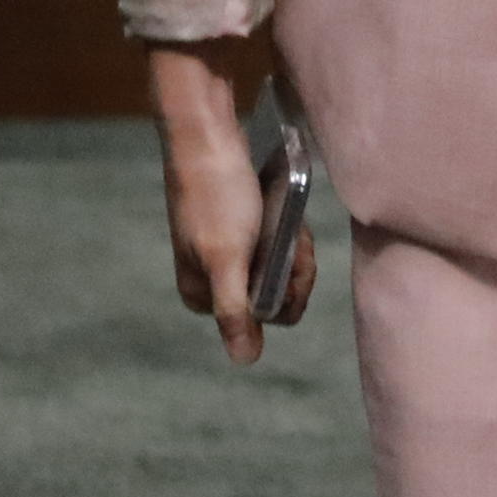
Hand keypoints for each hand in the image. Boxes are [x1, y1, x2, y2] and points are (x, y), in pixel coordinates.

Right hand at [150, 34, 302, 365]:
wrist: (209, 136)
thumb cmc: (216, 196)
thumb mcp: (227, 257)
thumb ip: (234, 310)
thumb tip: (245, 360)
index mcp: (202, 295)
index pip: (265, 317)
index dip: (288, 291)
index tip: (287, 260)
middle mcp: (212, 279)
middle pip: (276, 293)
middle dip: (293, 266)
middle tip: (290, 235)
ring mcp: (227, 253)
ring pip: (280, 266)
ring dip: (293, 245)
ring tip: (288, 220)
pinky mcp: (240, 229)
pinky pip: (277, 242)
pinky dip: (288, 230)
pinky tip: (286, 211)